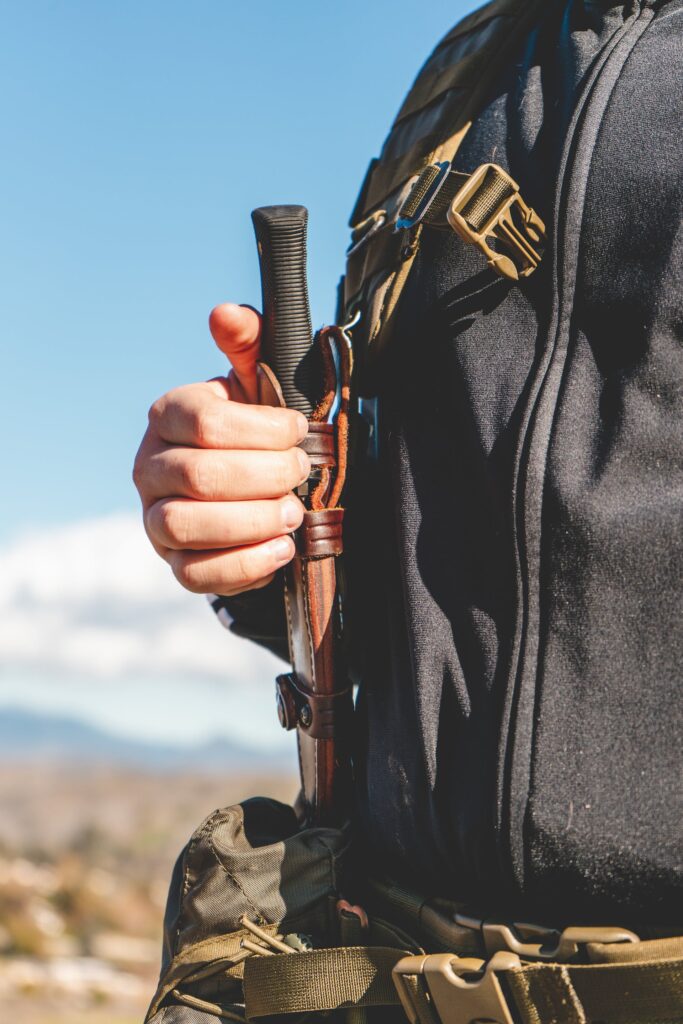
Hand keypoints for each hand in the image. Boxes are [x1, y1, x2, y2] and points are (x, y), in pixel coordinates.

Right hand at [133, 304, 308, 595]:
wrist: (243, 490)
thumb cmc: (251, 431)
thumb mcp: (255, 384)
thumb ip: (249, 346)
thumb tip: (226, 313)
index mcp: (168, 416)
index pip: (206, 422)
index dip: (264, 430)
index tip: (299, 432)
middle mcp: (150, 467)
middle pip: (201, 475)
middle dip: (266, 476)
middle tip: (301, 473)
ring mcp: (156, 519)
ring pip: (188, 525)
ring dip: (253, 521)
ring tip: (292, 513)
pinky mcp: (174, 563)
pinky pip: (198, 574)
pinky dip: (247, 564)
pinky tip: (282, 548)